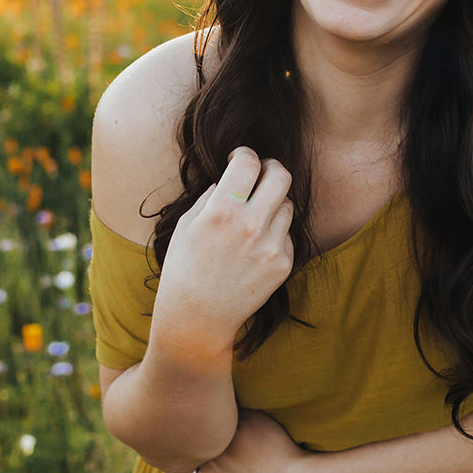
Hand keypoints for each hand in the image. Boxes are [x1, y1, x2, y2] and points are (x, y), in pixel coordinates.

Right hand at [149, 148, 292, 365]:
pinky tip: (254, 248)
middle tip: (262, 173)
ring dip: (273, 203)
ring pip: (287, 204)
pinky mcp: (283, 264)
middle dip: (271, 168)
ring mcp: (270, 246)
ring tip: (253, 217)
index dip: (245, 154)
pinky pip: (287, 233)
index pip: (248, 163)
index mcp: (221, 212)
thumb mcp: (187, 225)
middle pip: (281, 176)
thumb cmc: (185, 268)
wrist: (197, 318)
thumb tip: (233, 174)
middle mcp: (250, 226)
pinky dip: (275, 234)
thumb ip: (213, 195)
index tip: (240, 158)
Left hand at [186, 410, 311, 472]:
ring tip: (187, 457)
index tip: (189, 410)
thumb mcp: (256, 417)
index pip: (192, 429)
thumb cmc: (276, 446)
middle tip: (184, 431)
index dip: (188, 420)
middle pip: (187, 452)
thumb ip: (235, 408)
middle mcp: (210, 464)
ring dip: (186, 468)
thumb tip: (219, 396)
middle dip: (183, 442)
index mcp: (214, 441)